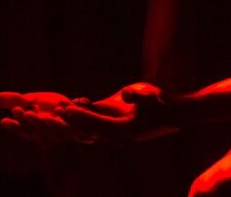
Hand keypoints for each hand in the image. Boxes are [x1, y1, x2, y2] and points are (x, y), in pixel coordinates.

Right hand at [0, 91, 89, 147]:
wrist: (75, 108)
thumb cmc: (49, 106)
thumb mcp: (32, 100)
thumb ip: (16, 100)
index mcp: (34, 131)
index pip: (22, 130)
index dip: (13, 127)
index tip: (3, 121)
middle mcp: (47, 135)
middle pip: (36, 129)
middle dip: (26, 119)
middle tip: (16, 109)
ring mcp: (62, 133)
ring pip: (52, 128)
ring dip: (44, 121)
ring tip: (34, 111)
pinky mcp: (76, 127)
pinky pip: (72, 123)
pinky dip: (66, 116)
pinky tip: (61, 108)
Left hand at [62, 82, 179, 143]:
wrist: (175, 114)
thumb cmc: (163, 102)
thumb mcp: (151, 95)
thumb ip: (137, 95)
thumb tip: (124, 93)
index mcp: (125, 130)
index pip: (96, 124)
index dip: (80, 116)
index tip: (66, 109)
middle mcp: (118, 136)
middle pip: (89, 129)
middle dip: (72, 121)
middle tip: (55, 112)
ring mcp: (117, 134)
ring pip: (91, 130)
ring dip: (76, 122)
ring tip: (60, 111)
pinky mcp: (118, 128)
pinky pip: (97, 126)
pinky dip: (85, 119)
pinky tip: (74, 109)